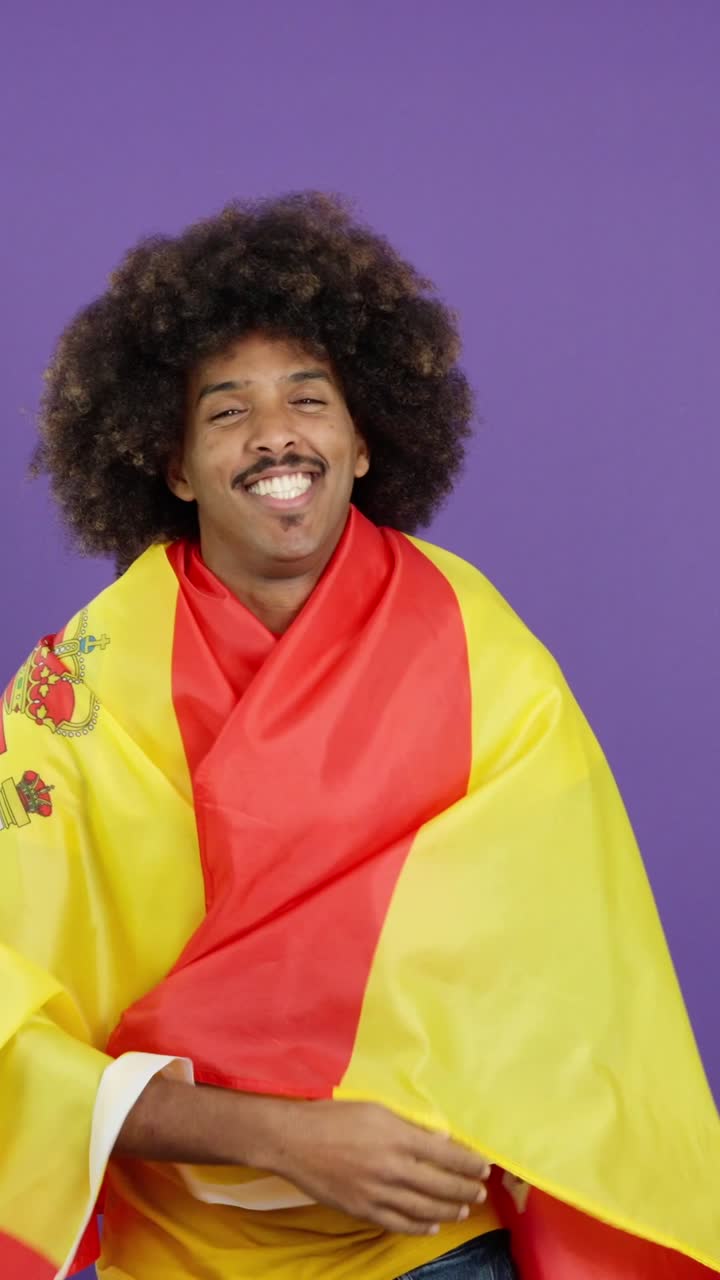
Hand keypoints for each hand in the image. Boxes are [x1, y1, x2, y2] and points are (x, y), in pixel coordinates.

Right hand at [263, 1099, 491, 1235]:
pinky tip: (432, 1225)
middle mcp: (393, 1167)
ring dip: (449, 1210)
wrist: (293, 1140)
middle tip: (479, 1192)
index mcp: (398, 1137)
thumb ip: (409, 1126)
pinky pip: (398, 1223)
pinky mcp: (362, 1209)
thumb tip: (439, 1140)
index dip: (468, 1164)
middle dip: (465, 1190)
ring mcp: (378, 1192)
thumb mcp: (376, 1109)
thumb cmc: (334, 1116)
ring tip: (463, 1210)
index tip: (483, 1167)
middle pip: (441, 1185)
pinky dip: (419, 1226)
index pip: (446, 1155)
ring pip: (424, 1208)